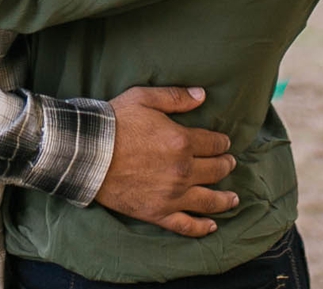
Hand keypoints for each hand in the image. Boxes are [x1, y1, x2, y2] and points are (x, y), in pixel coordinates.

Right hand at [94, 86, 238, 237]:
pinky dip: (202, 228)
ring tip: (233, 198)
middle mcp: (183, 171)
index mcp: (182, 141)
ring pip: (209, 200)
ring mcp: (172, 195)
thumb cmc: (115, 123)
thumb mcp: (144, 98)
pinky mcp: (158, 213)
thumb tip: (202, 95)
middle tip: (229, 163)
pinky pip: (186, 225)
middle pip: (215, 170)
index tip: (224, 143)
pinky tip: (212, 226)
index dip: (222, 142)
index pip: (213, 143)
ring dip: (225, 199)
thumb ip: (175, 97)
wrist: (88, 153)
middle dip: (226, 165)